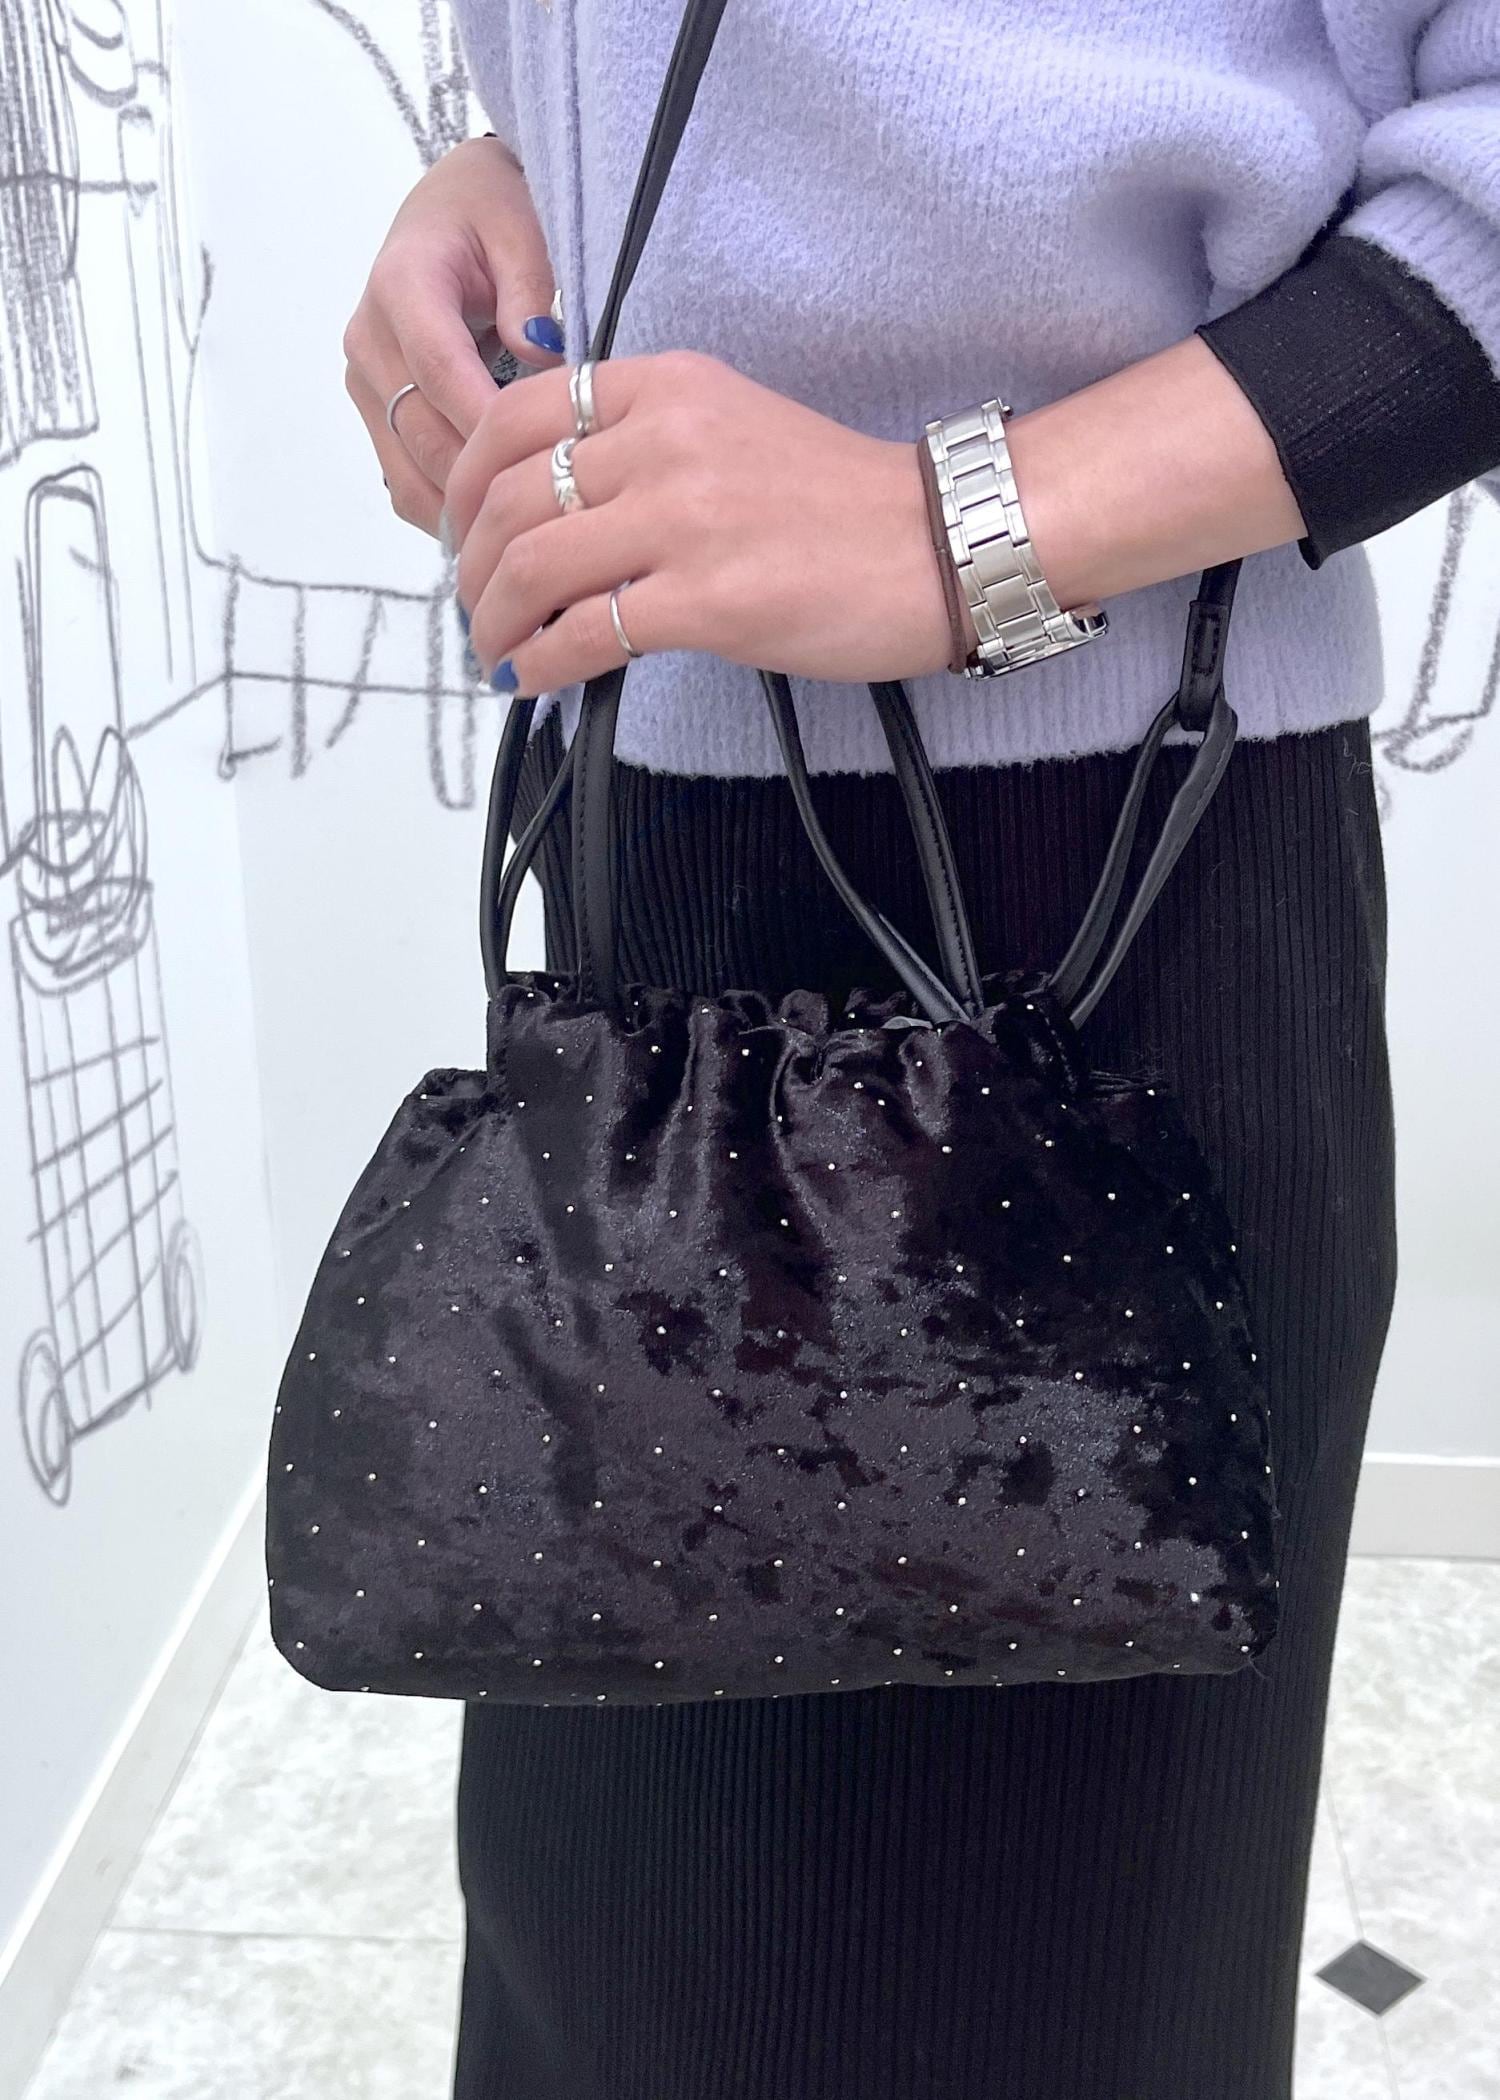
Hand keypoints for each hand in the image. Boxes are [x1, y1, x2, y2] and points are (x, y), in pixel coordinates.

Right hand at [342, 138, 564, 538]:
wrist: (450, 211)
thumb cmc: (492, 212)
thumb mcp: (519, 224)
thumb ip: (529, 284)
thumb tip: (540, 350)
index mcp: (401, 284)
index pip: (440, 370)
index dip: (487, 423)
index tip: (541, 461)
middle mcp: (369, 339)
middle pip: (422, 433)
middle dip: (484, 481)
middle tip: (549, 518)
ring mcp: (366, 383)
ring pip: (407, 472)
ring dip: (463, 511)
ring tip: (526, 538)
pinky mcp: (376, 413)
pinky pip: (405, 482)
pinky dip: (448, 512)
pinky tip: (497, 528)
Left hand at [443, 350, 956, 692]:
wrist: (937, 545)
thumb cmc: (842, 503)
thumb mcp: (731, 428)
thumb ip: (645, 444)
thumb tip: (561, 507)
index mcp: (666, 387)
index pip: (516, 414)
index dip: (464, 477)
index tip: (461, 526)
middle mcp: (664, 440)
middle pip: (509, 496)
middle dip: (470, 564)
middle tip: (473, 604)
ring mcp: (684, 520)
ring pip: (533, 566)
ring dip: (491, 618)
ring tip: (494, 648)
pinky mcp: (708, 601)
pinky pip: (585, 634)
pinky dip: (539, 662)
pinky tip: (533, 679)